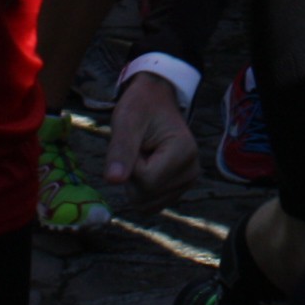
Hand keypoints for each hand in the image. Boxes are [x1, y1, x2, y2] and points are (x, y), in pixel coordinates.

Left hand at [104, 74, 198, 212]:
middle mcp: (192, 171)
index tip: (137, 141)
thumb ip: (121, 151)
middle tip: (139, 148)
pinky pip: (150, 204)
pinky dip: (141, 189)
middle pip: (146, 196)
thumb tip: (113, 180)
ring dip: (135, 183)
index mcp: (184, 152)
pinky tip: (146, 166)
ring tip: (143, 155)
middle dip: (132, 175)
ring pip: (146, 204)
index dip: (131, 164)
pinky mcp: (179, 189)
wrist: (155, 100)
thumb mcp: (127, 121)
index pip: (146, 180)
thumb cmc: (140, 107)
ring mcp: (187, 182)